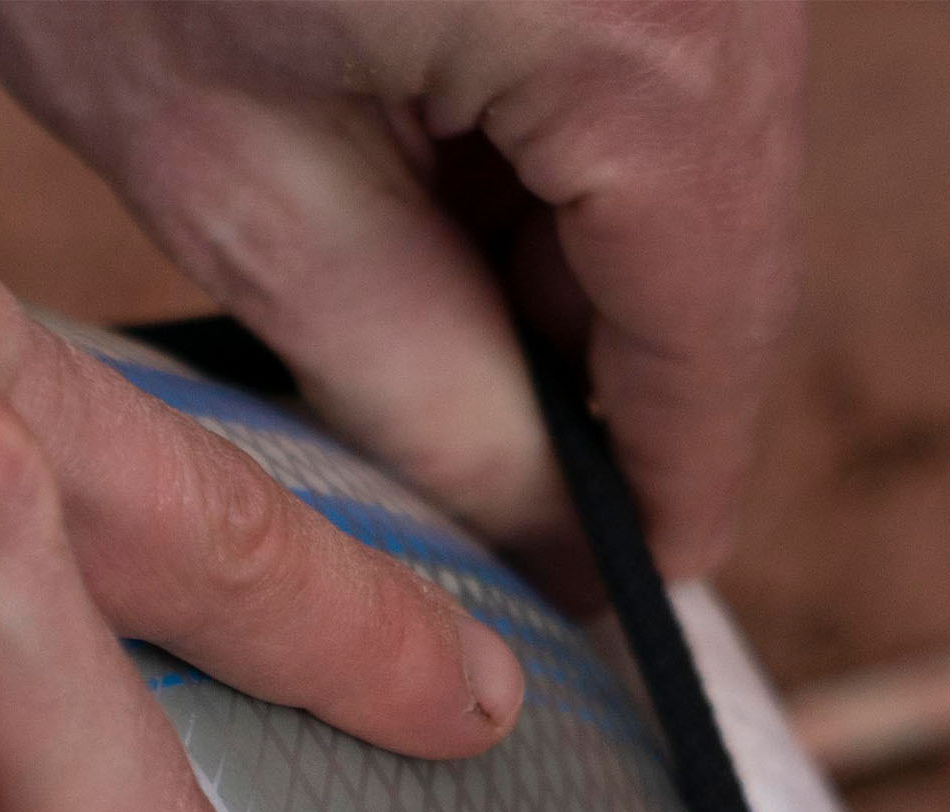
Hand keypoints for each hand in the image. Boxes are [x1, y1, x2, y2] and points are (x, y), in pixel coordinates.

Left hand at [0, 0, 804, 585]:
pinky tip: (414, 190)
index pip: (710, 332)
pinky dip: (536, 138)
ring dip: (558, 263)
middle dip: (599, 385)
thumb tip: (524, 532)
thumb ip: (413, 383)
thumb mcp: (239, 183)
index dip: (665, 500)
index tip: (620, 615)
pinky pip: (626, 34)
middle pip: (711, 228)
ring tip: (411, 346)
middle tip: (492, 520)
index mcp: (653, 34)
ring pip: (672, 133)